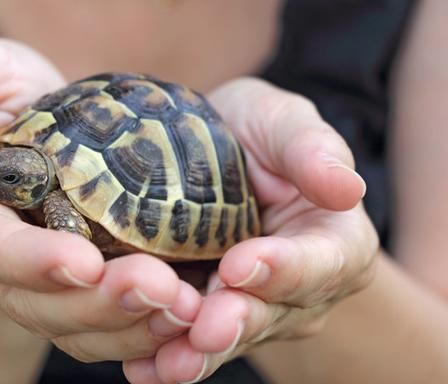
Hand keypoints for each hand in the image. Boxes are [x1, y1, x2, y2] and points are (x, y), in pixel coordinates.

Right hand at [0, 25, 200, 361]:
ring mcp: (25, 283)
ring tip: (185, 308)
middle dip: (95, 302)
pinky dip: (140, 328)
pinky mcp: (63, 294)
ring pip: (70, 324)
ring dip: (128, 323)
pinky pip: (98, 325)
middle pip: (33, 299)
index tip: (82, 263)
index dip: (24, 259)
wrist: (17, 147)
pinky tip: (184, 316)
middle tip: (161, 289)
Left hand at [123, 78, 378, 382]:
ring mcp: (253, 306)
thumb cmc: (256, 132)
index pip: (320, 262)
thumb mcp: (285, 124)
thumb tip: (347, 189)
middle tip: (205, 330)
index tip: (242, 265)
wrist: (212, 149)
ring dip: (197, 353)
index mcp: (333, 242)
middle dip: (235, 323)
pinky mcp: (208, 313)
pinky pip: (190, 340)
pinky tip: (141, 367)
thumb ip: (314, 151)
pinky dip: (164, 353)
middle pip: (271, 312)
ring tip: (168, 363)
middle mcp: (298, 288)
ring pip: (227, 336)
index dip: (284, 270)